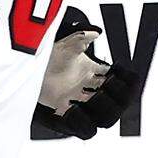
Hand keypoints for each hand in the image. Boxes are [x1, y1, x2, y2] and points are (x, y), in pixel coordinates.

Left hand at [33, 6, 137, 139]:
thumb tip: (95, 32)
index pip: (119, 80)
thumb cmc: (51, 57)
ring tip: (96, 95)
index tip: (121, 72)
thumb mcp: (67, 45)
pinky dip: (81, 120)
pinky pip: (81, 125)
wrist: (32, 69)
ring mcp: (80, 102)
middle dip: (118, 94)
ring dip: (104, 107)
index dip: (125, 80)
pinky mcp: (66, 112)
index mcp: (95, 74)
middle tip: (108, 84)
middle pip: (116, 101)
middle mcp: (91, 90)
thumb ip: (81, 38)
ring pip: (104, 116)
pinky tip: (75, 108)